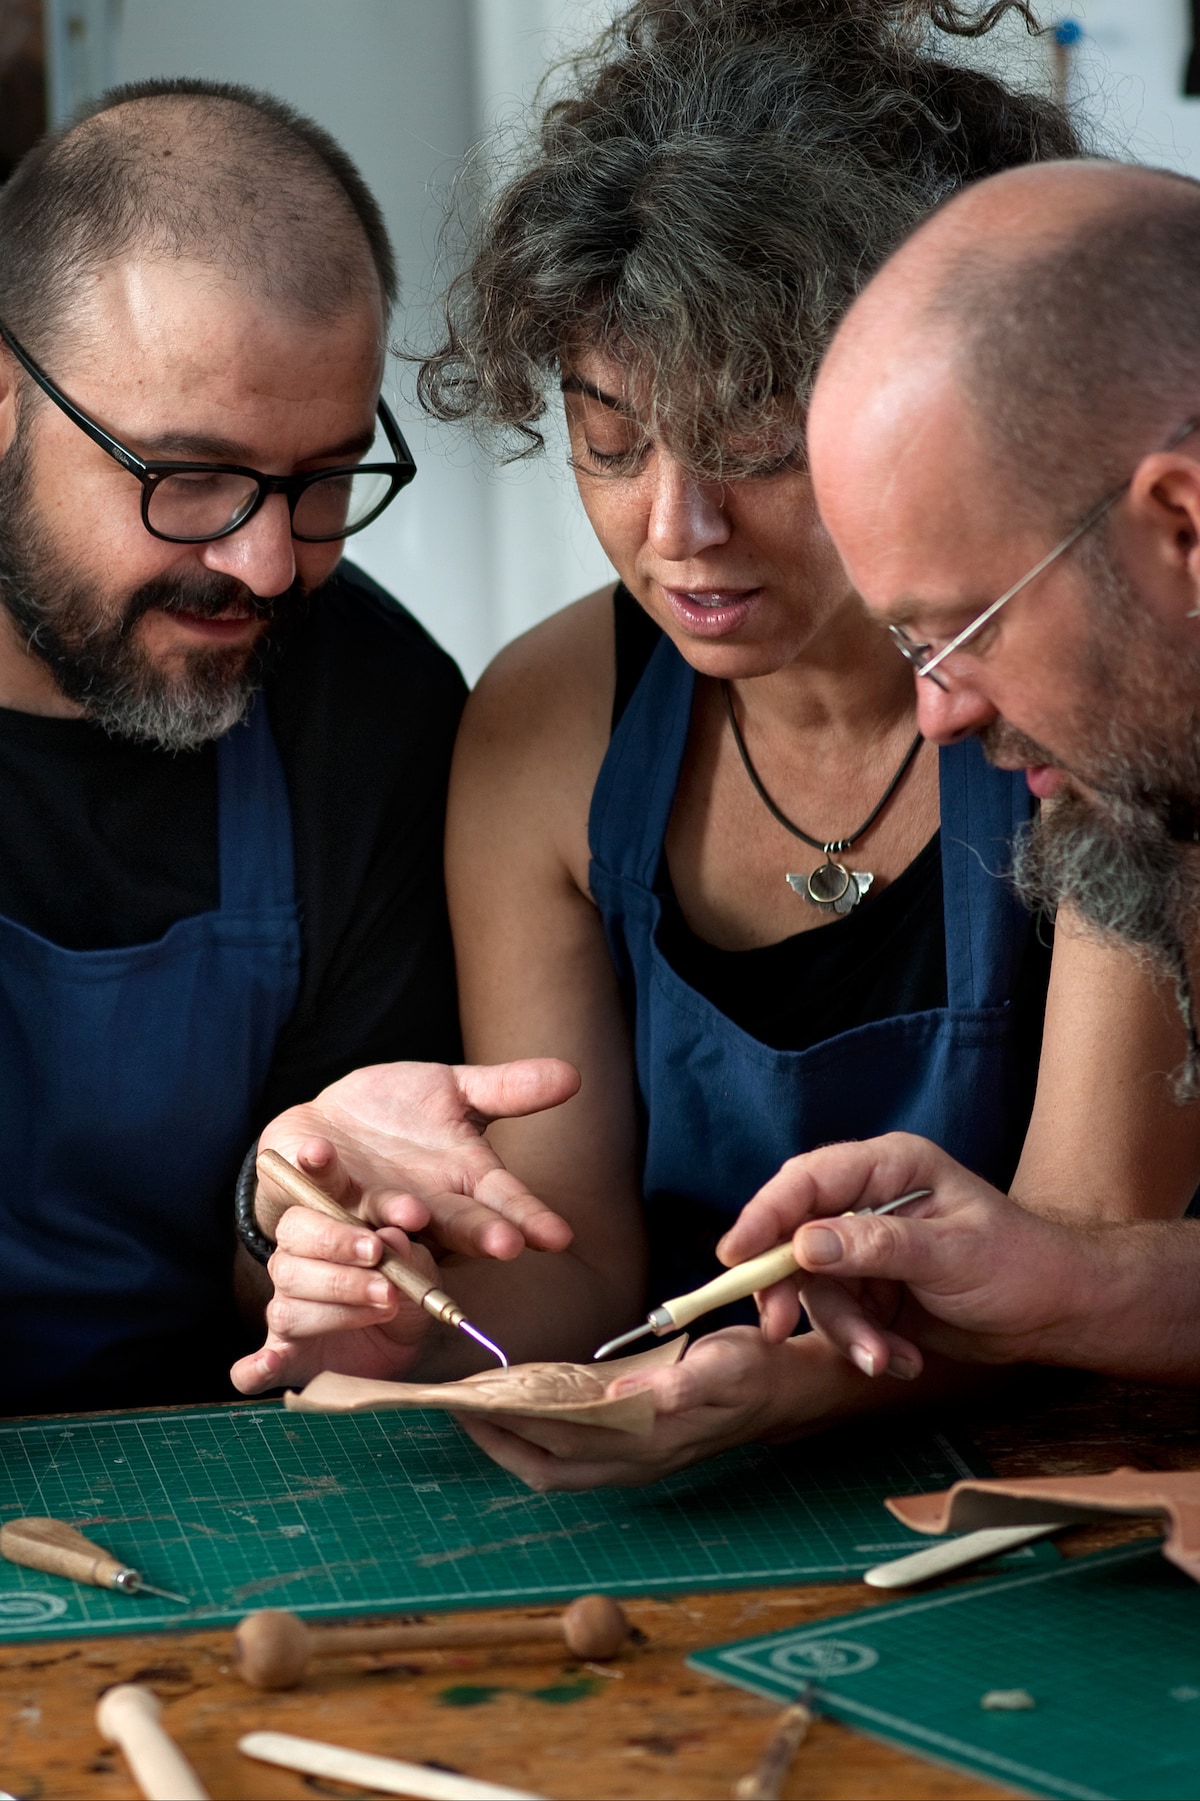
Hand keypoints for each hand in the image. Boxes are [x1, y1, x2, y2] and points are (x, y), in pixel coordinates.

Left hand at [231, 1058, 578, 1393]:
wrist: (331, 1124)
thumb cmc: (401, 1115)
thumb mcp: (457, 1093)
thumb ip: (509, 1089)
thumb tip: (574, 1074)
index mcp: (461, 1185)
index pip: (504, 1205)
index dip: (529, 1220)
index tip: (558, 1235)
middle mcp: (420, 1206)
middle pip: (454, 1223)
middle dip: (477, 1234)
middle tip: (505, 1244)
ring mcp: (368, 1205)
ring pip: (384, 1217)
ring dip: (396, 1215)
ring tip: (409, 1213)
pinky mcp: (318, 1189)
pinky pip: (314, 1179)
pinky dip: (315, 1165)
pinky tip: (314, 1151)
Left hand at [454, 1329, 823, 1490]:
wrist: (785, 1390)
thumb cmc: (751, 1372)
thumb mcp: (723, 1369)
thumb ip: (674, 1387)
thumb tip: (618, 1398)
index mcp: (647, 1441)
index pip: (560, 1439)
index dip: (510, 1424)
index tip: (470, 1399)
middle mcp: (633, 1462)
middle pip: (545, 1464)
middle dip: (495, 1440)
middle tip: (457, 1405)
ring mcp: (633, 1461)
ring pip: (555, 1465)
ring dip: (512, 1440)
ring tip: (478, 1405)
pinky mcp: (635, 1448)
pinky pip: (572, 1453)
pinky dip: (539, 1433)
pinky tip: (525, 1402)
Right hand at [719, 1132, 1091, 1377]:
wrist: (1058, 1313)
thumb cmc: (1021, 1264)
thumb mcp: (950, 1255)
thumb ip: (876, 1248)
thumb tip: (804, 1244)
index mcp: (888, 1168)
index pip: (808, 1180)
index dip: (764, 1214)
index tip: (735, 1256)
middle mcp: (869, 1202)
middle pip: (795, 1236)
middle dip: (791, 1288)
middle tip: (778, 1327)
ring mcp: (867, 1247)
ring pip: (817, 1289)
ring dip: (846, 1332)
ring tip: (887, 1358)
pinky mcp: (871, 1288)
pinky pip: (842, 1318)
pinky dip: (865, 1345)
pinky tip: (902, 1359)